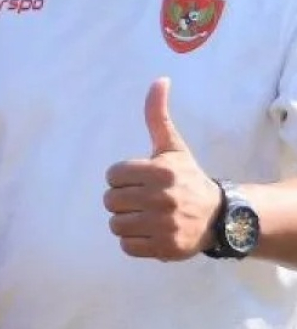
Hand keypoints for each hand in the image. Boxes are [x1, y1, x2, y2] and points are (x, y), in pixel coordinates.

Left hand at [103, 77, 220, 259]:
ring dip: (125, 221)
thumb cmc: (186, 177)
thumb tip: (160, 80)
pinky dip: (134, 242)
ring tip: (144, 216)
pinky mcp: (166, 248)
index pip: (112, 175)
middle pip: (110, 201)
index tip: (138, 180)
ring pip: (116, 224)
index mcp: (159, 172)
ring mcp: (165, 225)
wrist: (218, 216)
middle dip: (121, 200)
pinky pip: (127, 246)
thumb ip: (157, 115)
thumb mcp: (172, 146)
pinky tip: (149, 232)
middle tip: (141, 199)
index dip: (121, 178)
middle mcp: (162, 199)